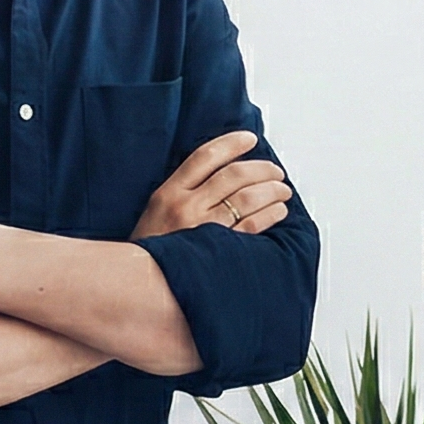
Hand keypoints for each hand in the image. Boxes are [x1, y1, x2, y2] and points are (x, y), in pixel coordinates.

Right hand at [131, 130, 293, 240]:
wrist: (142, 284)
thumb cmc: (151, 249)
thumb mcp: (156, 210)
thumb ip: (184, 190)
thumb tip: (225, 170)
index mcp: (169, 193)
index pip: (205, 156)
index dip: (231, 143)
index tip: (250, 139)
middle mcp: (186, 206)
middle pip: (233, 175)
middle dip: (261, 169)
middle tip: (275, 171)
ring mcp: (204, 228)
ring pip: (247, 197)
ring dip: (271, 190)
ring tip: (282, 190)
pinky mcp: (219, 250)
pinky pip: (252, 225)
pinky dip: (270, 214)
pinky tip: (278, 210)